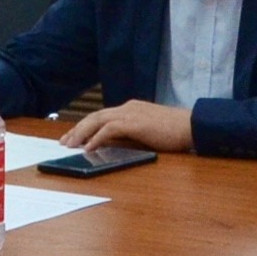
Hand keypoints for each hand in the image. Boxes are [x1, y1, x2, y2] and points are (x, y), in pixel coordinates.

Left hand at [62, 100, 193, 154]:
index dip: (85, 126)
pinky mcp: (135, 123)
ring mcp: (131, 113)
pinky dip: (97, 138)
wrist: (192, 127)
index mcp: (130, 108)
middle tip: (64, 142)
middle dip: (77, 129)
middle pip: (95, 116)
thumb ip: (129, 135)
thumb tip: (110, 145)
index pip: (101, 115)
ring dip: (82, 133)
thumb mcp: (147, 133)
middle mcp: (127, 107)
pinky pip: (110, 129)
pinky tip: (89, 148)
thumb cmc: (174, 132)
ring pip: (98, 120)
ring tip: (71, 145)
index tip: (73, 137)